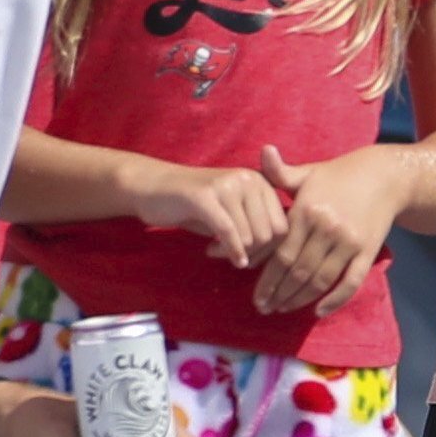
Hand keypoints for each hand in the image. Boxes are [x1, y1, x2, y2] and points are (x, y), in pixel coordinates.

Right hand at [129, 161, 290, 269]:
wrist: (153, 187)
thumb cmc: (196, 206)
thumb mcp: (232, 213)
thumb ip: (256, 227)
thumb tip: (278, 256)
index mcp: (260, 183)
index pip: (282, 227)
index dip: (268, 251)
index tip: (247, 257)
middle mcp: (248, 179)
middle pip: (268, 235)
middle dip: (251, 254)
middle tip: (228, 256)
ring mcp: (226, 185)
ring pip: (249, 236)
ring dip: (232, 252)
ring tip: (214, 250)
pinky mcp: (204, 196)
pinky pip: (228, 232)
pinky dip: (228, 250)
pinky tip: (213, 254)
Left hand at [252, 144, 412, 316]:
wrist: (385, 176)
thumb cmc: (339, 175)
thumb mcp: (309, 172)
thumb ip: (280, 171)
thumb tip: (263, 151)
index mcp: (307, 211)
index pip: (281, 254)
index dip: (267, 280)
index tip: (257, 297)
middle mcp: (327, 228)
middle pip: (297, 272)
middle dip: (279, 294)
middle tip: (266, 309)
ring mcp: (349, 242)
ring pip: (320, 280)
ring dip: (300, 299)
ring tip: (284, 309)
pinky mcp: (367, 250)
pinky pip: (350, 282)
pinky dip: (335, 300)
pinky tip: (319, 311)